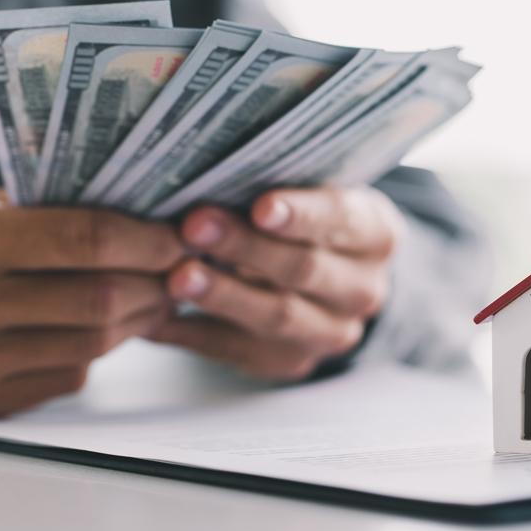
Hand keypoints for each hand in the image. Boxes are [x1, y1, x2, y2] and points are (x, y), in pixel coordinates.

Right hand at [0, 187, 183, 416]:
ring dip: (138, 319)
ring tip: (156, 294)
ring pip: (92, 346)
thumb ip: (54, 211)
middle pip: (97, 301)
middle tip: (179, 267)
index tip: (176, 234)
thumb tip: (147, 212)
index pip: (83, 241)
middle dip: (153, 282)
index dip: (144, 240)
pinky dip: (102, 349)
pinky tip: (113, 324)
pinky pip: (69, 375)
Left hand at [155, 186, 403, 380]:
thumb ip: (283, 183)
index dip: (300, 214)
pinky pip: (240, 351)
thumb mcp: (316, 192)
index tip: (258, 206)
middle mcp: (362, 289)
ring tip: (175, 277)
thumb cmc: (308, 218)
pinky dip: (194, 333)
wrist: (333, 280)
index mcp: (375, 234)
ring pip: (275, 316)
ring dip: (220, 295)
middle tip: (194, 226)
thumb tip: (213, 168)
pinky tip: (155, 316)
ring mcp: (331, 332)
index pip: (341, 220)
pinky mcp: (291, 362)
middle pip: (303, 269)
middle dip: (245, 248)